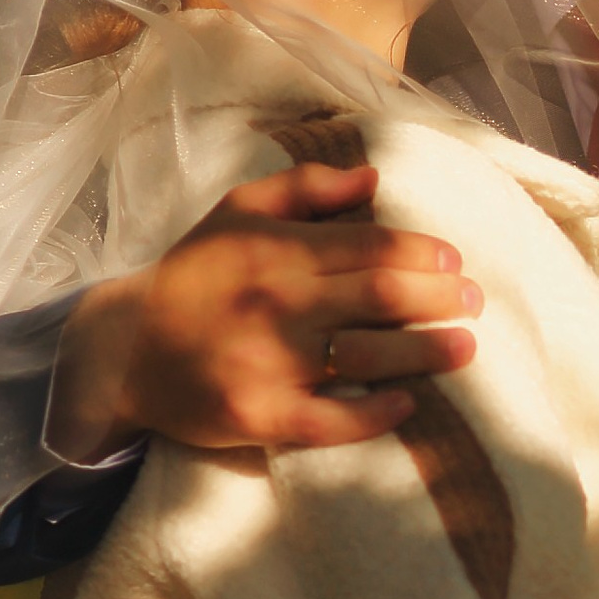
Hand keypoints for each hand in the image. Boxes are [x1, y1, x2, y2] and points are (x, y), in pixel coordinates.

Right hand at [47, 164, 481, 461]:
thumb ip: (304, 190)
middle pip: (382, 296)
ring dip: (427, 351)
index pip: (372, 246)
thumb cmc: (193, 277)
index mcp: (275, 249)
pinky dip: (377, 412)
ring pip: (369, 355)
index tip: (455, 262)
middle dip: (441, 298)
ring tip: (465, 347)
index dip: (425, 254)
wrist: (123, 350)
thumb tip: (375, 178)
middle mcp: (277, 302)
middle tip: (475, 302)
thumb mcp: (235, 213)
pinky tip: (408, 403)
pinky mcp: (261, 415)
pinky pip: (333, 420)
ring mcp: (270, 362)